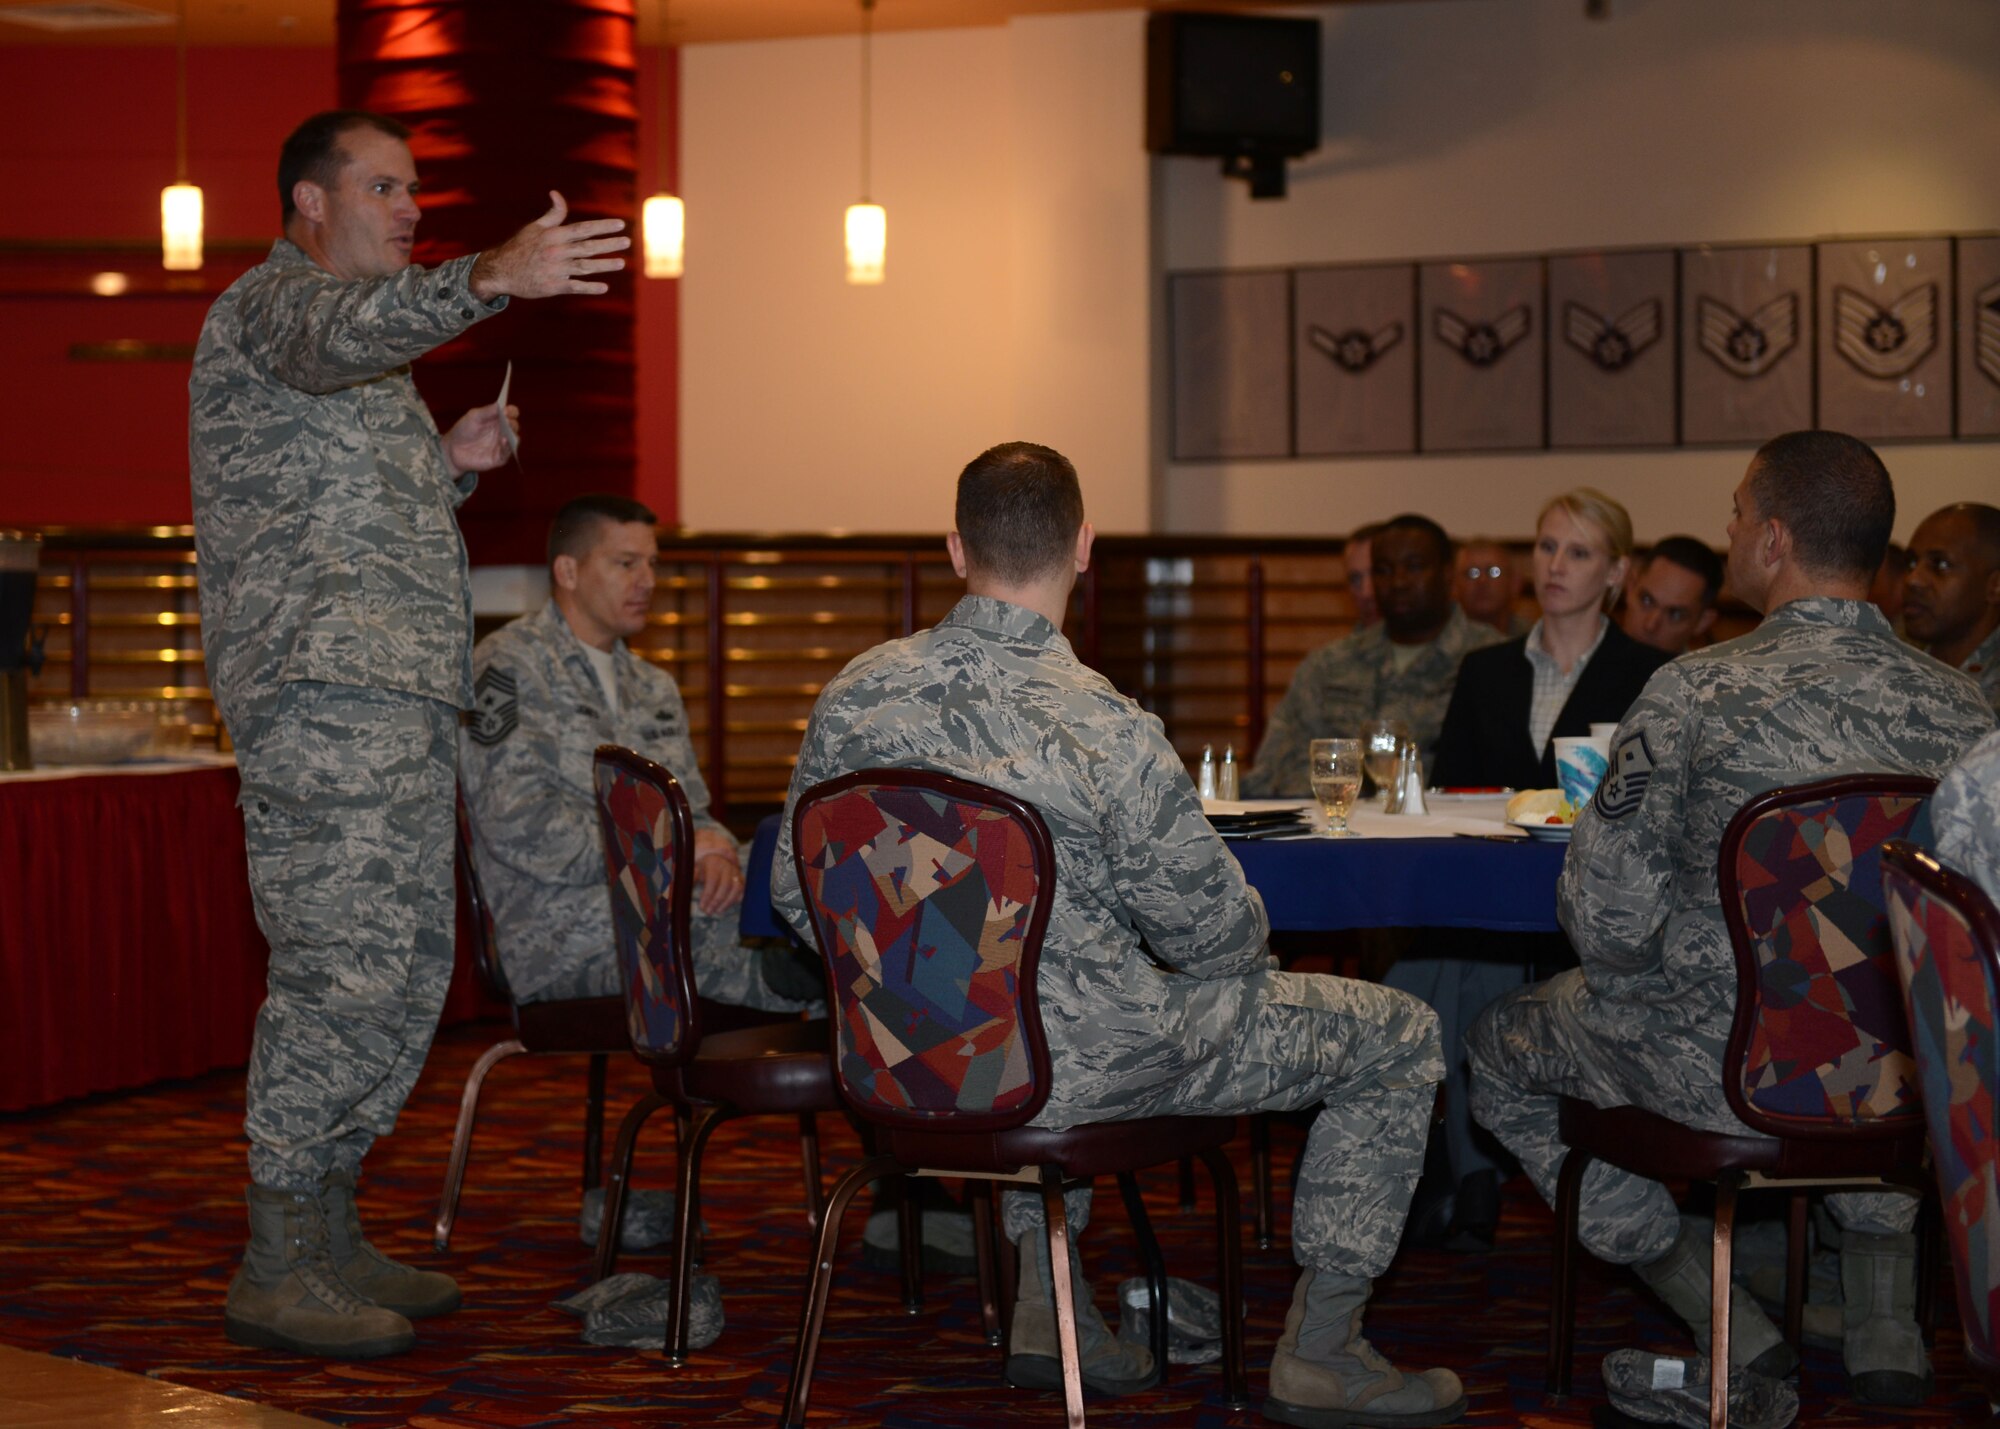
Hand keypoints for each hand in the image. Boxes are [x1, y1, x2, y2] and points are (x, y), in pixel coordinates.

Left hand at [440, 401, 519, 473]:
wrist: (453, 449)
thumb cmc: (464, 430)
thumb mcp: (474, 416)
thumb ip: (488, 411)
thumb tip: (502, 405)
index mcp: (499, 419)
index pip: (511, 413)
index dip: (512, 411)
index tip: (507, 410)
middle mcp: (503, 431)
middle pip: (514, 426)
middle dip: (512, 423)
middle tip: (508, 421)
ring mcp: (502, 445)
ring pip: (514, 440)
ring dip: (512, 435)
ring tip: (507, 431)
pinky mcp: (499, 458)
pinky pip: (506, 453)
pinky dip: (506, 447)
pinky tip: (503, 441)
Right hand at [468, 191, 628, 300]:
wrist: (500, 271)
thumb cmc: (520, 247)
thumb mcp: (534, 227)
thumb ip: (552, 213)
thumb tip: (557, 194)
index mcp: (554, 235)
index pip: (583, 229)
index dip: (602, 226)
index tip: (620, 224)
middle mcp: (557, 251)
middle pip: (588, 247)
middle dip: (609, 244)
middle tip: (627, 241)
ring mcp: (556, 269)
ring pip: (585, 266)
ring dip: (605, 265)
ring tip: (621, 263)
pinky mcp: (554, 286)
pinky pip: (575, 286)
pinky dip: (589, 287)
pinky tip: (604, 287)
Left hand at [691, 832, 744, 916]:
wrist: (715, 855)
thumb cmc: (702, 864)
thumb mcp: (694, 867)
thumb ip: (690, 876)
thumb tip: (684, 885)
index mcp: (713, 862)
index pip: (712, 880)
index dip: (707, 895)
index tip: (702, 906)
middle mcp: (727, 866)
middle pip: (725, 885)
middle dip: (716, 901)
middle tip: (708, 912)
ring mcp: (736, 872)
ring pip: (736, 888)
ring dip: (727, 902)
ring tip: (717, 911)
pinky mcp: (741, 878)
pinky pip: (742, 890)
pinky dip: (736, 899)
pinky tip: (727, 906)